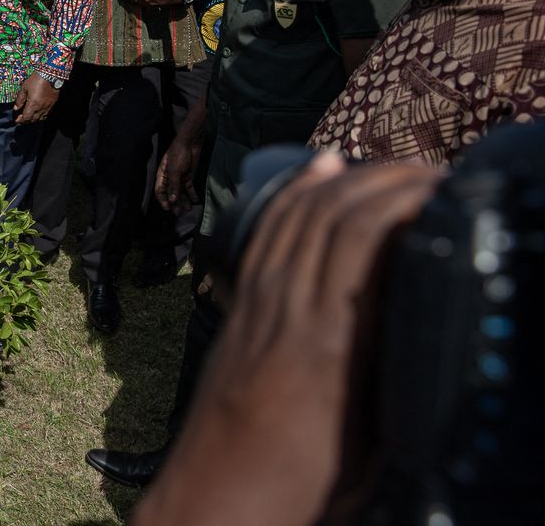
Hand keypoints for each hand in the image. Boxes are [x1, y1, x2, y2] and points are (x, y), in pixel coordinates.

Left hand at [13, 73, 58, 124]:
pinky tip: (38, 113)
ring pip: (40, 118)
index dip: (21, 121)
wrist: (50, 75)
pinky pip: (46, 114)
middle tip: (21, 119)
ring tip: (29, 117)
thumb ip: (20, 100)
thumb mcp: (24, 88)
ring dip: (34, 120)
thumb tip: (16, 108)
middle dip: (26, 121)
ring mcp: (48, 107)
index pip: (26, 118)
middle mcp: (41, 108)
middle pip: (33, 120)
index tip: (17, 120)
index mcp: (33, 105)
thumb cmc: (36, 80)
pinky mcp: (52, 104)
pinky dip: (41, 116)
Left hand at [135, 156, 441, 525]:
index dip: (403, 196)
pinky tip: (323, 169)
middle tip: (436, 174)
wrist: (217, 500)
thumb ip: (397, 371)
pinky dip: (299, 192)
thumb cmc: (302, 484)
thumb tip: (425, 313)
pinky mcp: (240, 307)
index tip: (446, 188)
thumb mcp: (376, 437)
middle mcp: (287, 309)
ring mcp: (256, 304)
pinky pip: (268, 232)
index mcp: (331, 342)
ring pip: (298, 213)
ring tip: (395, 169)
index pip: (363, 235)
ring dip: (348, 179)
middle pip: (333, 211)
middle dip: (387, 178)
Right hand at [155, 130, 200, 212]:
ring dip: (183, 201)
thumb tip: (172, 200)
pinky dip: (192, 195)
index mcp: (162, 176)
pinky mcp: (188, 177)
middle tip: (179, 213)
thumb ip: (174, 185)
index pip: (160, 191)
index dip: (163, 200)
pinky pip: (189, 189)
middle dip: (174, 204)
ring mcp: (179, 179)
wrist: (190, 143)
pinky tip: (195, 201)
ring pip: (180, 193)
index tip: (168, 208)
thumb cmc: (178, 154)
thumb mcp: (175, 170)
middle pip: (170, 194)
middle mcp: (169, 179)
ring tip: (188, 209)